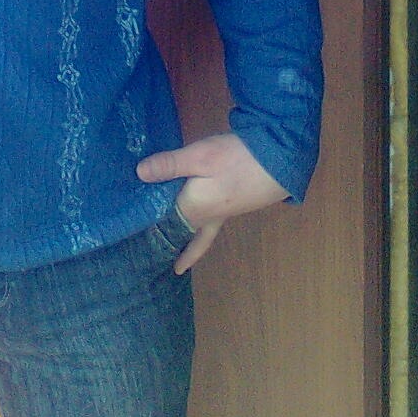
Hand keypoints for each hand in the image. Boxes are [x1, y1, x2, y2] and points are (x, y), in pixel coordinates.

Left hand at [137, 132, 287, 273]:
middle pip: (186, 237)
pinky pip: (212, 225)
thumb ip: (170, 165)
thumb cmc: (236, 159)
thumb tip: (139, 173)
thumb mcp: (199, 156)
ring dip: (186, 242)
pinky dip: (201, 230)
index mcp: (195, 208)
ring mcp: (225, 212)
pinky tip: (200, 218)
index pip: (166, 225)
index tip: (137, 242)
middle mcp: (209, 216)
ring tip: (175, 250)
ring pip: (200, 233)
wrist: (280, 161)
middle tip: (157, 260)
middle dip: (173, 248)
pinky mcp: (236, 204)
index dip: (151, 230)